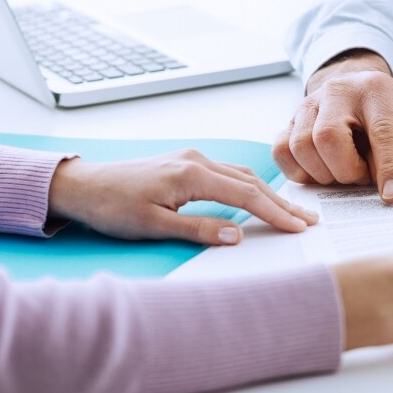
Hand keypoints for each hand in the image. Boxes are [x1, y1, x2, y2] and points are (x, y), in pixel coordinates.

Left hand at [47, 151, 318, 243]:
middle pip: (251, 181)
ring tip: (293, 212)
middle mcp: (196, 160)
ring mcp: (191, 158)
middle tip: (310, 221)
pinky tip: (260, 197)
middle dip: (282, 203)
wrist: (82, 185)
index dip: (275, 213)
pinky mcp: (185, 163)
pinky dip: (250, 186)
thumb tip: (237, 234)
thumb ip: (197, 230)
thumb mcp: (153, 226)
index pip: (246, 194)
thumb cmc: (111, 207)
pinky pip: (228, 173)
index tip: (299, 228)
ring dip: (269, 194)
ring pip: (242, 175)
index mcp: (190, 174)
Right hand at [273, 49, 392, 203]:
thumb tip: (381, 188)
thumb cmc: (382, 112)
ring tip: (341, 173)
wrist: (356, 90)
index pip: (382, 132)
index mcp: (375, 89)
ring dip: (323, 173)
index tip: (391, 195)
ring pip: (301, 146)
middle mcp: (337, 91)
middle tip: (361, 176)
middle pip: (328, 137)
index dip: (388, 167)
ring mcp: (309, 104)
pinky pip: (282, 150)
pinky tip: (318, 172)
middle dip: (347, 171)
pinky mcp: (290, 120)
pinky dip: (299, 172)